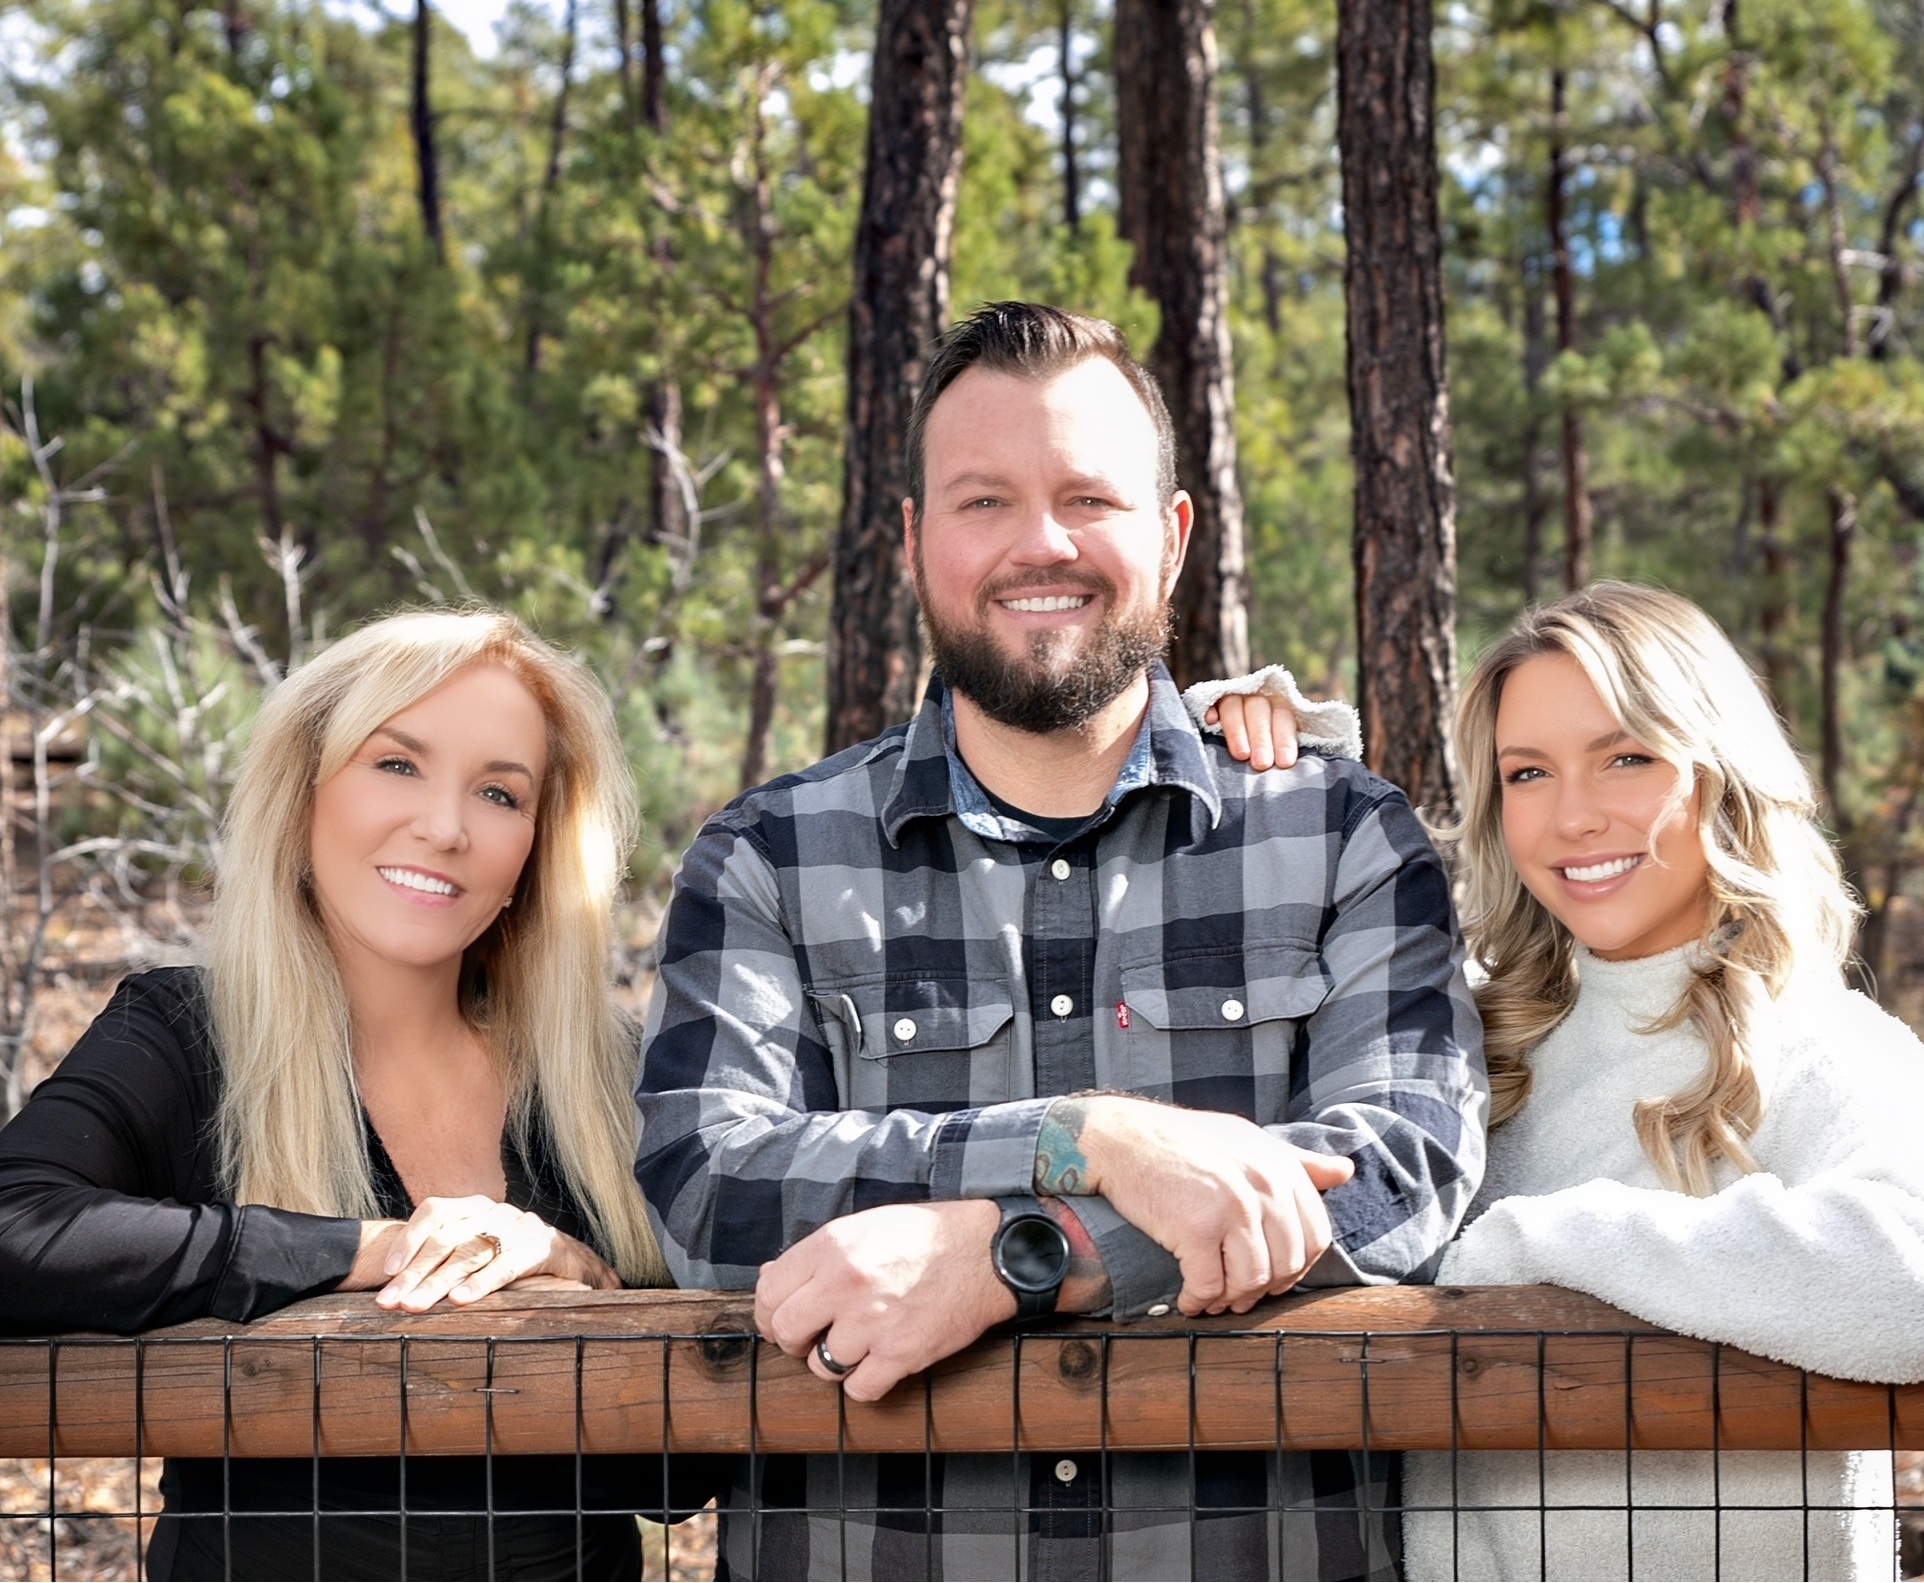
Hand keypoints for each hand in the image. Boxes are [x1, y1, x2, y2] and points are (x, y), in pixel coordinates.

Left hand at [344, 1195, 620, 1311]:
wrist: (567, 1256)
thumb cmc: (510, 1255)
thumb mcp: (476, 1246)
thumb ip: (443, 1256)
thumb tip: (395, 1284)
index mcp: (473, 1207)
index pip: (434, 1211)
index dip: (408, 1239)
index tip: (385, 1271)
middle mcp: (492, 1212)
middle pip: (446, 1239)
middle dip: (413, 1273)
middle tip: (387, 1302)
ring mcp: (517, 1228)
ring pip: (470, 1253)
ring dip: (437, 1283)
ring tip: (413, 1306)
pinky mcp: (539, 1249)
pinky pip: (505, 1266)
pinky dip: (480, 1283)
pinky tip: (459, 1300)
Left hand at [754, 1200, 1014, 1402]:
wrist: (986, 1251)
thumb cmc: (926, 1235)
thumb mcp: (864, 1226)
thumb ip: (817, 1254)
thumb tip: (771, 1275)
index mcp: (833, 1246)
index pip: (769, 1291)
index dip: (769, 1311)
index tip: (779, 1318)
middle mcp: (846, 1284)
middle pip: (786, 1332)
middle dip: (795, 1340)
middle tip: (813, 1336)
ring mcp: (873, 1322)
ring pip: (821, 1365)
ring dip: (834, 1360)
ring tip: (856, 1344)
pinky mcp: (902, 1354)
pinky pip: (859, 1389)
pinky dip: (864, 1382)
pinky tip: (877, 1362)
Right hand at [1044, 1096, 1353, 1316]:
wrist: (1122, 1137)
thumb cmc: (1185, 1141)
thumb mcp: (1249, 1141)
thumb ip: (1298, 1161)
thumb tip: (1346, 1171)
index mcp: (1280, 1168)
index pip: (1316, 1237)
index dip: (1295, 1267)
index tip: (1270, 1276)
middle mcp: (1263, 1186)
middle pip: (1286, 1266)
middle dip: (1262, 1289)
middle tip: (1237, 1295)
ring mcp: (1231, 1207)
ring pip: (1252, 1282)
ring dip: (1231, 1301)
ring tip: (1212, 1300)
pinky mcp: (1195, 1228)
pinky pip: (1209, 1286)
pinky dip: (1198, 1301)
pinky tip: (1187, 1299)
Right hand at [1206, 692, 1299, 771]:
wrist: (1232, 738)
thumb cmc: (1266, 750)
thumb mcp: (1278, 747)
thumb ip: (1282, 752)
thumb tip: (1287, 766)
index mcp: (1277, 706)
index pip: (1283, 716)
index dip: (1284, 739)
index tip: (1285, 763)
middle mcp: (1255, 698)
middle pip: (1258, 710)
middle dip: (1261, 738)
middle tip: (1261, 764)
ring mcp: (1232, 698)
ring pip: (1233, 706)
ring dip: (1237, 731)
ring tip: (1241, 755)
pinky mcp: (1211, 702)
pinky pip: (1210, 702)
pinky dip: (1211, 710)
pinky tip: (1210, 721)